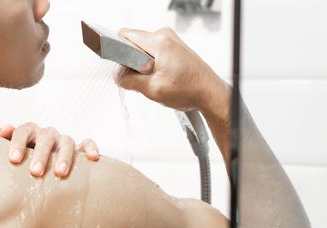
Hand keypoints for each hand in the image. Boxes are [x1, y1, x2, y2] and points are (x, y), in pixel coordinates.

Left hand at [0, 123, 99, 177]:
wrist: (39, 168)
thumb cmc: (21, 162)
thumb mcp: (10, 153)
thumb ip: (2, 142)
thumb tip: (5, 129)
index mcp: (29, 132)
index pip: (22, 132)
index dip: (17, 144)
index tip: (13, 160)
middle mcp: (47, 134)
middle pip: (45, 138)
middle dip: (41, 155)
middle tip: (36, 172)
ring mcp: (63, 140)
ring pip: (67, 142)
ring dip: (64, 157)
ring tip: (60, 173)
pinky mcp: (79, 148)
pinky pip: (87, 143)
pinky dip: (91, 148)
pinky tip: (93, 158)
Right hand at [115, 27, 230, 124]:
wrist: (209, 94)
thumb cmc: (190, 89)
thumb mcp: (152, 89)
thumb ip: (129, 80)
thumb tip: (117, 75)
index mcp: (159, 42)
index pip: (125, 35)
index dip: (119, 52)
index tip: (123, 67)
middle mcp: (165, 36)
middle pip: (133, 43)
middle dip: (131, 62)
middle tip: (144, 78)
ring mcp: (170, 41)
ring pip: (141, 50)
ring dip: (141, 66)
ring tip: (155, 79)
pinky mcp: (172, 48)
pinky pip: (151, 53)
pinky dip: (150, 66)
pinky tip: (160, 77)